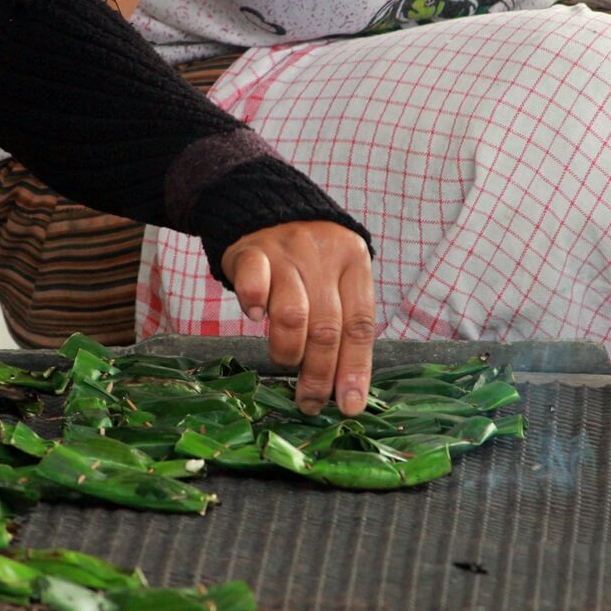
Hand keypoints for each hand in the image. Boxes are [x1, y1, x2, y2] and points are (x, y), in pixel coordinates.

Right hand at [222, 221, 374, 416]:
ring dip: (288, 350)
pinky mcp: (251, 252)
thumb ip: (342, 319)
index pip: (360, 325)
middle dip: (319, 374)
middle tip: (309, 402)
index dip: (355, 369)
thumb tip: (347, 387)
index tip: (349, 405)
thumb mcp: (336, 275)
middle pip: (327, 327)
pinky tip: (255, 317)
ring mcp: (286, 253)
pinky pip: (253, 282)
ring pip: (293, 314)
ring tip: (285, 363)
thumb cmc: (308, 255)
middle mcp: (323, 258)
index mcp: (354, 263)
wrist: (266, 205)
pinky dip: (254, 304)